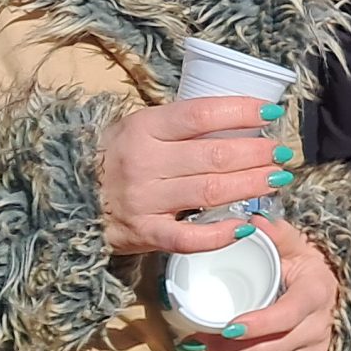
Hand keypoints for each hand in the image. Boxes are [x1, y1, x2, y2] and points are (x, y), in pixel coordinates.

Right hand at [96, 96, 290, 255]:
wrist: (69, 199)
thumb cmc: (117, 158)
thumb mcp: (139, 129)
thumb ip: (179, 125)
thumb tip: (240, 117)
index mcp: (143, 128)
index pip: (201, 115)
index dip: (241, 112)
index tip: (271, 113)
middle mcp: (142, 162)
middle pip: (214, 155)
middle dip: (257, 152)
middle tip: (282, 152)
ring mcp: (143, 200)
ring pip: (210, 191)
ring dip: (251, 185)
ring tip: (277, 178)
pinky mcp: (143, 234)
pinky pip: (188, 238)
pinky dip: (220, 234)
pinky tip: (246, 226)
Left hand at [177, 217, 340, 350]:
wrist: (331, 294)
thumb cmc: (307, 267)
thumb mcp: (297, 246)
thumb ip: (278, 234)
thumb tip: (252, 222)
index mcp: (316, 293)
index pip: (287, 316)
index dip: (258, 325)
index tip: (226, 326)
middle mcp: (318, 326)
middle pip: (271, 349)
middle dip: (229, 350)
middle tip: (195, 341)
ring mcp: (313, 349)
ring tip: (198, 349)